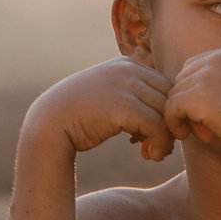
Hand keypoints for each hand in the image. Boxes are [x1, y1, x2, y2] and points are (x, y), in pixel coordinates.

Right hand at [29, 57, 173, 161]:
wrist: (50, 124)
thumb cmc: (81, 116)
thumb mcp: (110, 94)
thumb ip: (134, 95)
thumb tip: (168, 113)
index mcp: (128, 63)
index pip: (166, 87)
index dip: (165, 113)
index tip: (153, 133)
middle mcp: (129, 69)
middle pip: (170, 99)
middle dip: (169, 125)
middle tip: (158, 146)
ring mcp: (127, 85)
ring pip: (166, 114)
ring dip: (166, 139)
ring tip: (153, 153)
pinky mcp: (125, 107)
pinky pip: (158, 128)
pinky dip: (160, 145)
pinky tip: (148, 155)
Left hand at [162, 46, 220, 164]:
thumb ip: (217, 84)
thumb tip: (179, 92)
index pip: (193, 68)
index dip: (195, 93)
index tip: (211, 115)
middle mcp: (217, 58)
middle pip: (181, 80)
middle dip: (188, 105)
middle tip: (206, 128)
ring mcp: (207, 76)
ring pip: (174, 95)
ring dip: (184, 118)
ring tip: (205, 134)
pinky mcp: (199, 97)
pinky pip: (171, 109)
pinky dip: (175, 124)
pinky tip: (190, 136)